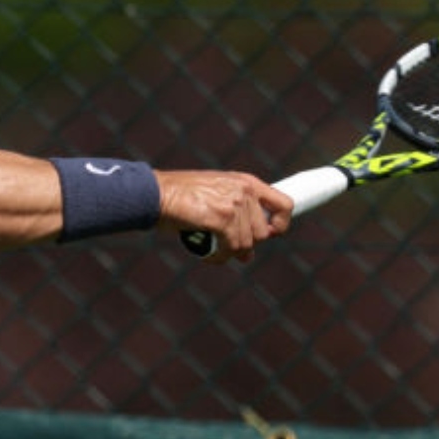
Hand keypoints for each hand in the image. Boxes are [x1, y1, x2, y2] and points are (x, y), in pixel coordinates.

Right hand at [156, 170, 292, 262]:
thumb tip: (248, 255)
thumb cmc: (178, 196)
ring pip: (246, 245)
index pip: (285, 205)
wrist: (154, 194)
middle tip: (224, 246)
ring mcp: (234, 203)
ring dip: (228, 253)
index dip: (281, 225)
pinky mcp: (222, 218)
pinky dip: (218, 256)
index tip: (269, 235)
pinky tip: (206, 254)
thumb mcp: (214, 196)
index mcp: (246, 181)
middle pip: (263, 233)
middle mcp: (244, 190)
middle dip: (245, 245)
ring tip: (210, 249)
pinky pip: (230, 249)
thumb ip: (235, 218)